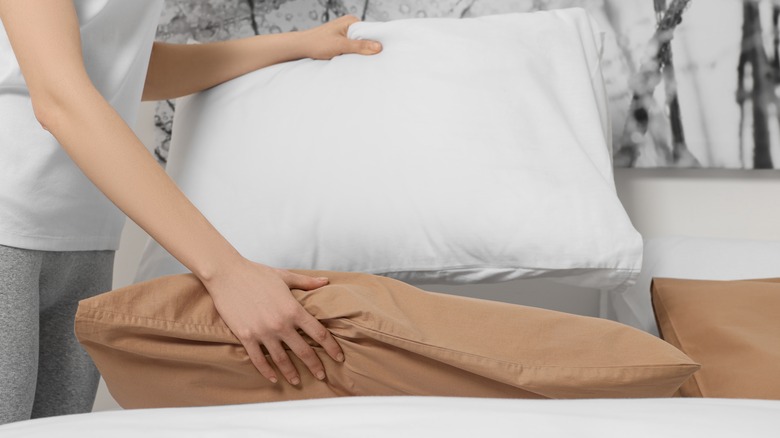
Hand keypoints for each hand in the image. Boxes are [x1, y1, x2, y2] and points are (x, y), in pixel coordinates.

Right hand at [202, 258, 343, 384]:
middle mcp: (280, 324)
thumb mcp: (285, 276)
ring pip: (281, 359)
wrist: (227, 274)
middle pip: (303, 351)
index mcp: (293, 309)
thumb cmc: (256, 273)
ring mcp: (262, 332)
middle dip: (315, 366)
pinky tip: (273, 377)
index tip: (338, 357)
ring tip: (298, 381)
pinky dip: (266, 371)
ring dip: (291, 373)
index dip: (331, 347)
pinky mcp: (245, 336)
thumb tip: (326, 281)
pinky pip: (258, 359)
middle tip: (322, 376)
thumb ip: (306, 283)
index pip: (318, 333)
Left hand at [301, 14, 381, 59]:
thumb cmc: (317, 43)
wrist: (302, 47)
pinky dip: (354, 54)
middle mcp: (349, 25)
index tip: (385, 51)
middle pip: (366, 38)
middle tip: (377, 59)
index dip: (378, 40)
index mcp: (351, 21)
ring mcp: (345, 33)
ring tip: (367, 61)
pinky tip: (356, 60)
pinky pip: (353, 47)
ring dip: (361, 52)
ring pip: (359, 44)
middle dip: (369, 48)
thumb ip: (360, 46)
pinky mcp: (341, 41)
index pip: (371, 30)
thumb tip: (379, 47)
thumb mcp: (341, 45)